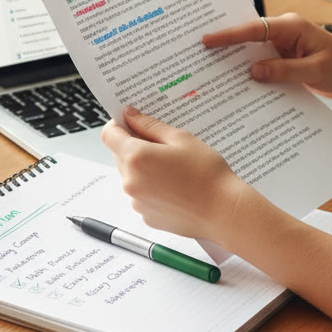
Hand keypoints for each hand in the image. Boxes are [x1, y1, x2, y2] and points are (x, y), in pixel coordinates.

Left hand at [101, 106, 245, 242]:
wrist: (222, 211)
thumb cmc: (206, 173)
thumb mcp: (181, 139)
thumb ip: (150, 125)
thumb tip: (129, 115)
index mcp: (136, 157)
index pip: (108, 135)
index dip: (118, 125)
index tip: (132, 122)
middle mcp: (130, 181)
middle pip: (119, 155)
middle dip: (135, 146)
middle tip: (164, 145)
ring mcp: (136, 201)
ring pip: (131, 175)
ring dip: (144, 167)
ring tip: (174, 168)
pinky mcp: (146, 216)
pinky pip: (141, 194)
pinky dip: (152, 187)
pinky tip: (175, 186)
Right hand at [202, 12, 331, 102]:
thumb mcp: (315, 70)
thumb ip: (283, 70)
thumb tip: (253, 71)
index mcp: (291, 26)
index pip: (254, 29)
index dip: (229, 35)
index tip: (207, 40)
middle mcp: (284, 32)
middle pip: (248, 36)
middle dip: (225, 43)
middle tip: (196, 50)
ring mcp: (284, 46)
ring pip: (253, 51)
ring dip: (235, 60)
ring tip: (208, 69)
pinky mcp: (285, 60)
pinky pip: (263, 64)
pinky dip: (250, 72)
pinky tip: (235, 84)